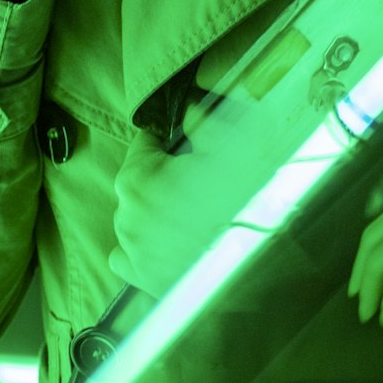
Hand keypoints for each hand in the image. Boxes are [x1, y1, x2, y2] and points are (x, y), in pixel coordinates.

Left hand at [110, 100, 280, 299]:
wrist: (259, 265)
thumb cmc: (241, 201)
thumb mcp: (225, 144)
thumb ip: (197, 118)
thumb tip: (185, 104)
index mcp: (136, 178)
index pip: (145, 142)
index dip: (171, 141)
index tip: (194, 149)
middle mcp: (124, 214)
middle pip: (140, 178)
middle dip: (165, 175)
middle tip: (203, 184)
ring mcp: (131, 250)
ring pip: (136, 214)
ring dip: (158, 210)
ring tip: (197, 216)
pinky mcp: (141, 279)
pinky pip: (128, 254)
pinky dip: (143, 246)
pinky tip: (170, 244)